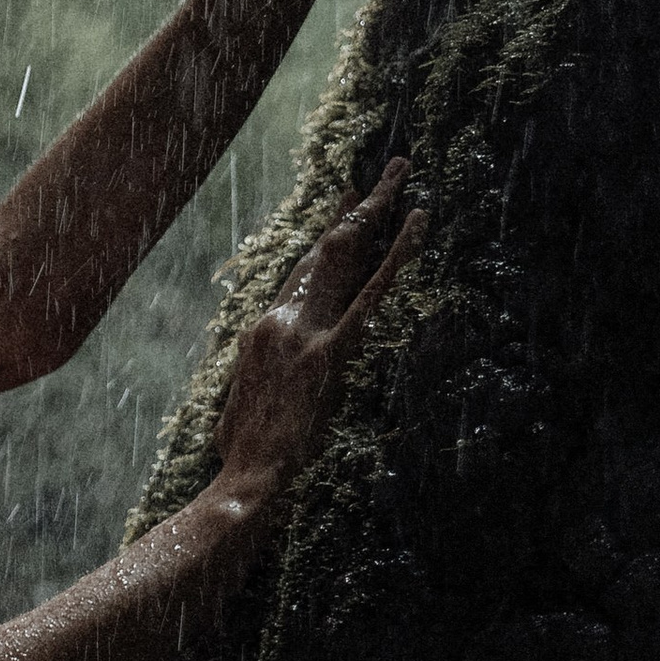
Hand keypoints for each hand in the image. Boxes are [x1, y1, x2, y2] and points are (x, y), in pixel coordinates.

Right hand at [215, 162, 422, 510]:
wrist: (246, 483)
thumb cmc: (244, 459)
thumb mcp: (241, 409)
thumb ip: (257, 381)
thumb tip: (262, 383)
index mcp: (259, 332)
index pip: (298, 275)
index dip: (323, 241)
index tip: (340, 212)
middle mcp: (277, 320)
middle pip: (322, 254)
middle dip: (351, 214)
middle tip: (374, 182)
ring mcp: (302, 333)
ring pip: (345, 257)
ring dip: (374, 213)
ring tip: (399, 178)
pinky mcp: (331, 352)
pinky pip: (372, 292)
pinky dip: (398, 252)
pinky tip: (418, 221)